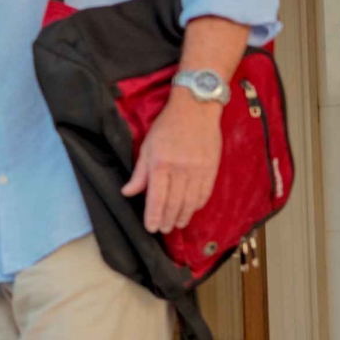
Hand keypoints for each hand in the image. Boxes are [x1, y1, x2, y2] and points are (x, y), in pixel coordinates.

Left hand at [121, 90, 223, 232]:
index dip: (154, 216)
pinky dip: (197, 205)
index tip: (151, 228)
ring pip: (191, 201)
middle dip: (168, 219)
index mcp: (161, 164)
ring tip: (177, 224)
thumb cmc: (167, 126)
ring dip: (184, 216)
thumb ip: (139, 173)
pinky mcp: (212, 168)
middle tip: (164, 229)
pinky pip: (205, 193)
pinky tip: (192, 210)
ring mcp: (199, 170)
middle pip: (175, 203)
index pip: (157, 198)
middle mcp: (181, 169)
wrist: (196, 109)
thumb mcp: (147, 146)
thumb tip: (128, 193)